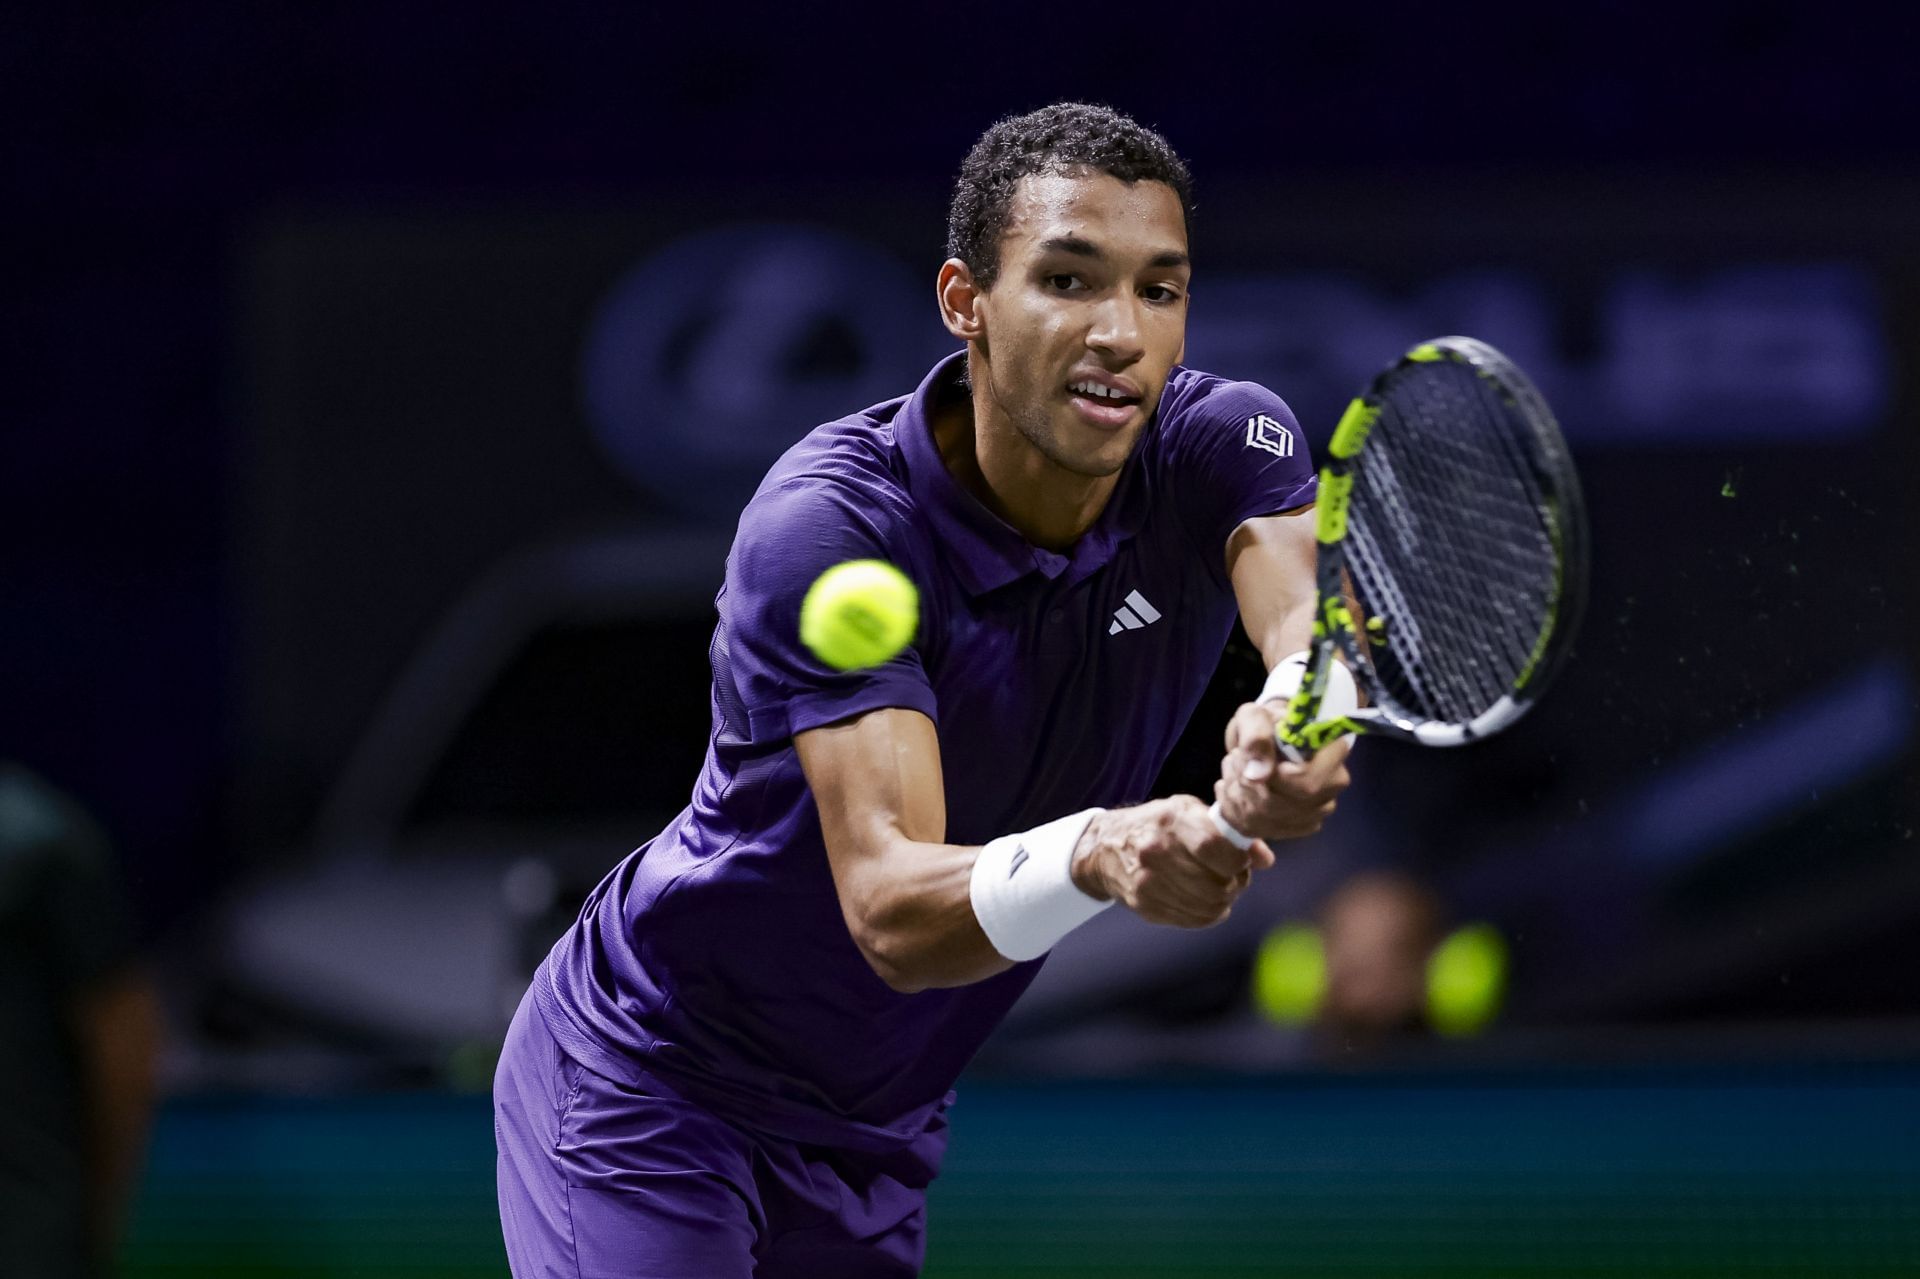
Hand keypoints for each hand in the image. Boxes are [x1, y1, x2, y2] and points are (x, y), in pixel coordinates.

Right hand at [1070, 796, 1274, 927]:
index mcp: (1172, 820)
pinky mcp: (1145, 905)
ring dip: (1224, 901)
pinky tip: (1206, 902)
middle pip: (1215, 883)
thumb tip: (1265, 859)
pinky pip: (1192, 920)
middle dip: (1235, 884)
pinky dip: (1208, 915)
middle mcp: (1156, 851)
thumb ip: (1229, 833)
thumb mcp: (1189, 813)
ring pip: (1208, 907)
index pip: (1215, 847)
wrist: (1105, 848)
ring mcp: (1148, 881)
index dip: (1237, 860)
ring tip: (1221, 889)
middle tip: (1235, 877)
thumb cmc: (1158, 825)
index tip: (1240, 861)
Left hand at [1212, 700, 1350, 841]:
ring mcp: (1318, 810)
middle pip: (1281, 807)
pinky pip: (1258, 829)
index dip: (1272, 778)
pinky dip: (1236, 809)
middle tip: (1234, 758)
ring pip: (1266, 820)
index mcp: (1332, 753)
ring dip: (1237, 795)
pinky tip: (1236, 788)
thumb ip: (1255, 737)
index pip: (1306, 784)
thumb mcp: (1254, 716)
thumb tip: (1257, 774)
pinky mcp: (1298, 826)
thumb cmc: (1267, 723)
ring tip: (1234, 769)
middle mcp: (1332, 786)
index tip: (1250, 758)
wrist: (1270, 738)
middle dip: (1246, 784)